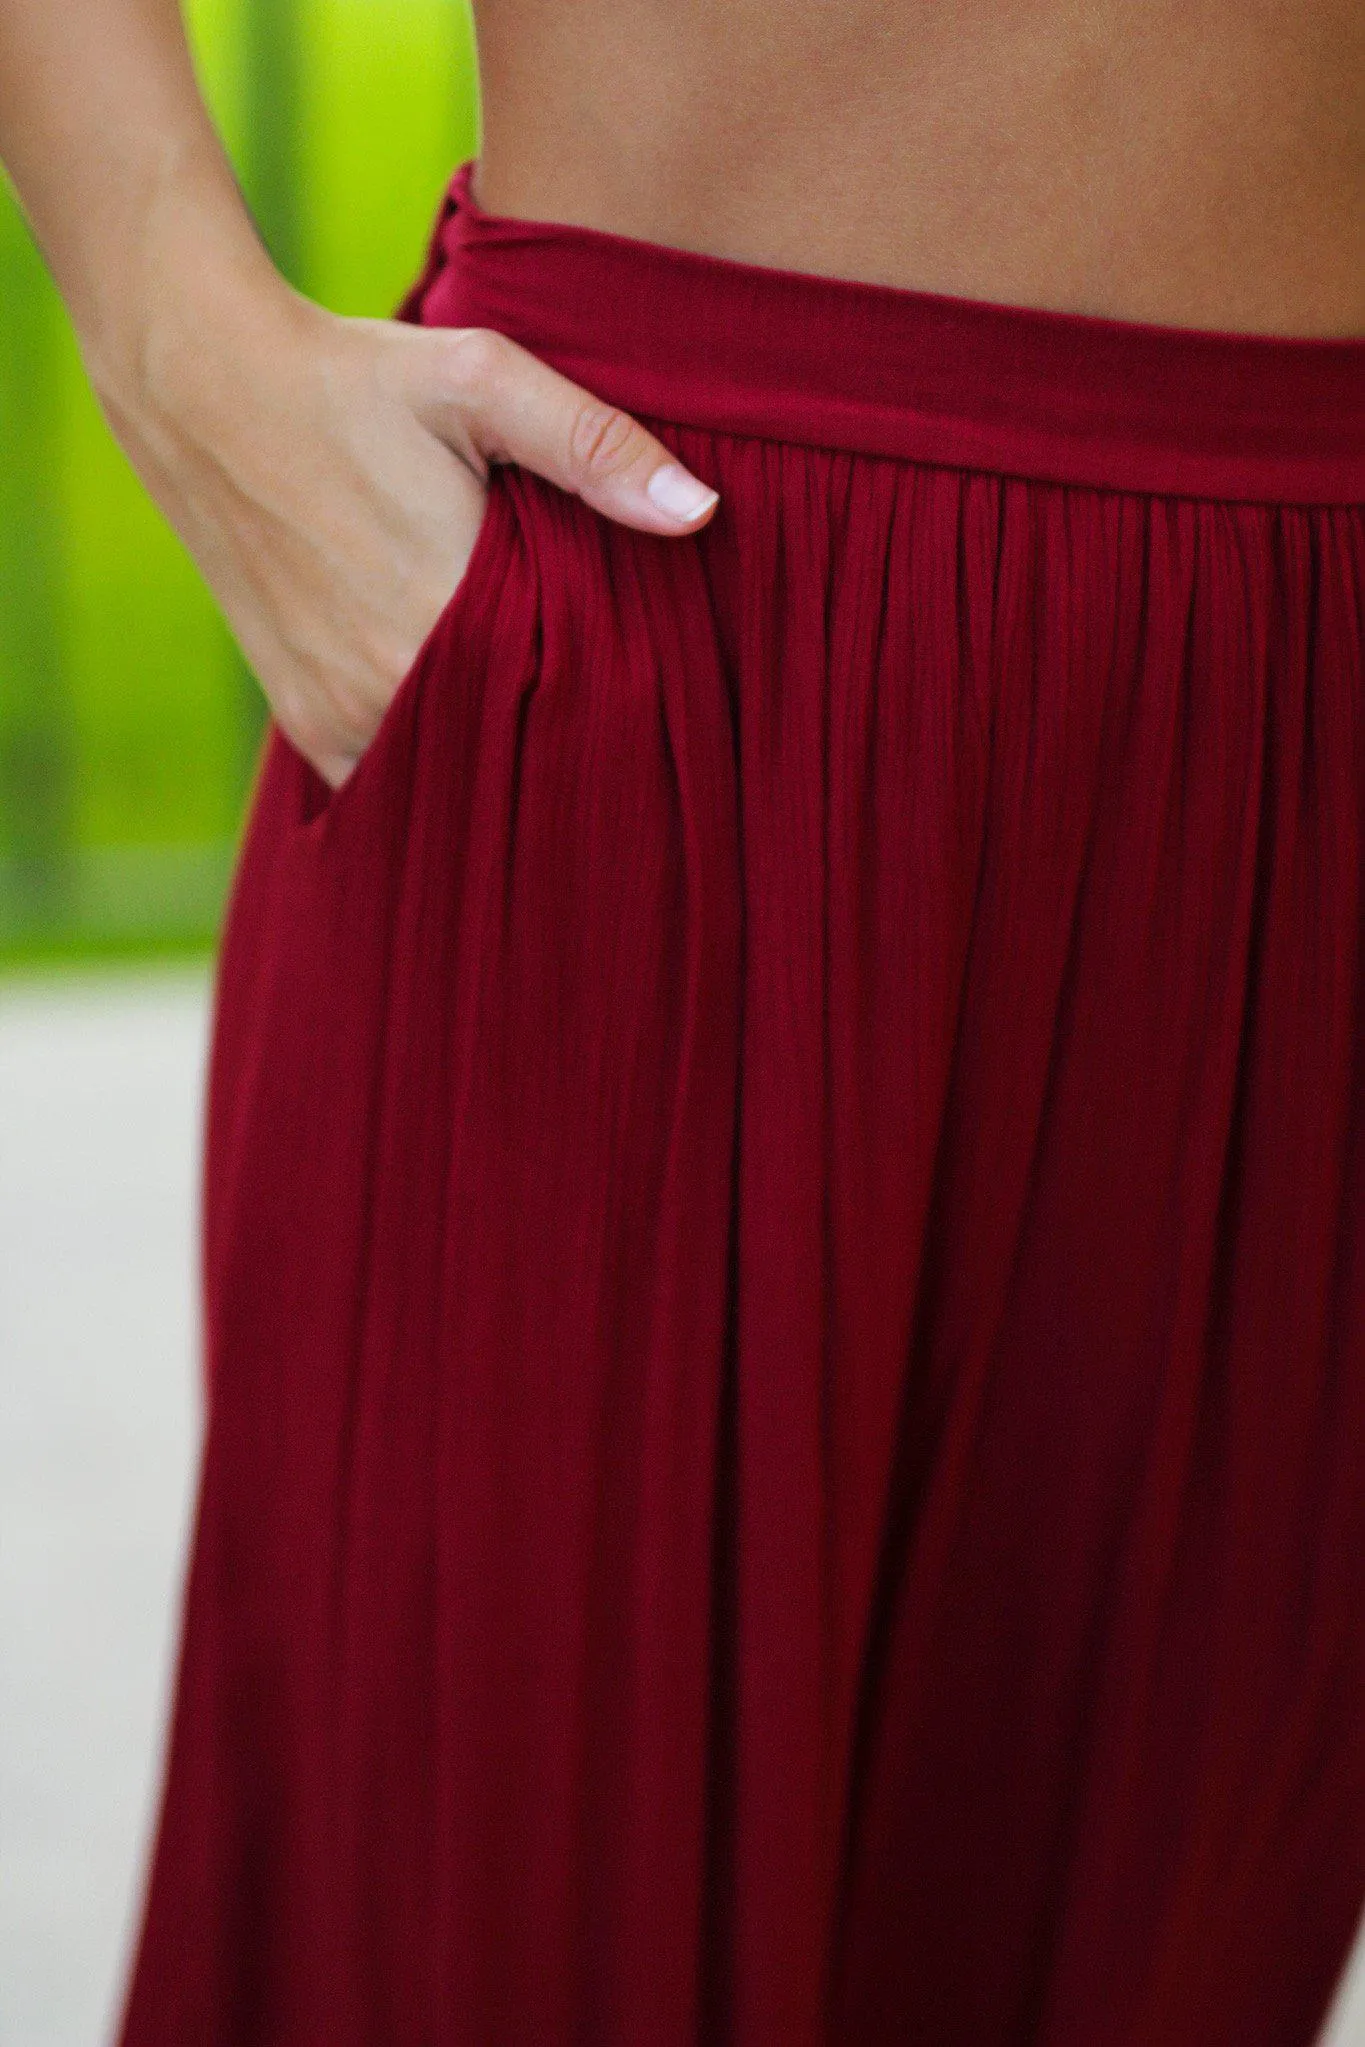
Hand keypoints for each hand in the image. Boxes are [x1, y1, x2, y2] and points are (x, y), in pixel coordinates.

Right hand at [97, 260, 719, 790]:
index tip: (656, 690)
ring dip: (496, 750)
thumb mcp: (482, 381)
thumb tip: (701, 511)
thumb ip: (594, 448)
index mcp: (450, 613)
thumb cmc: (356, 379)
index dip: (619, 700)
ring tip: (537, 706)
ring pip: (454, 772)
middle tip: (614, 710)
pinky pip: (389, 779)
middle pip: (517, 745)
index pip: (572, 701)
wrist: (203, 388)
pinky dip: (431, 758)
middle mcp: (389, 685)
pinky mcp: (307, 721)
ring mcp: (340, 714)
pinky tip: (468, 718)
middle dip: (563, 730)